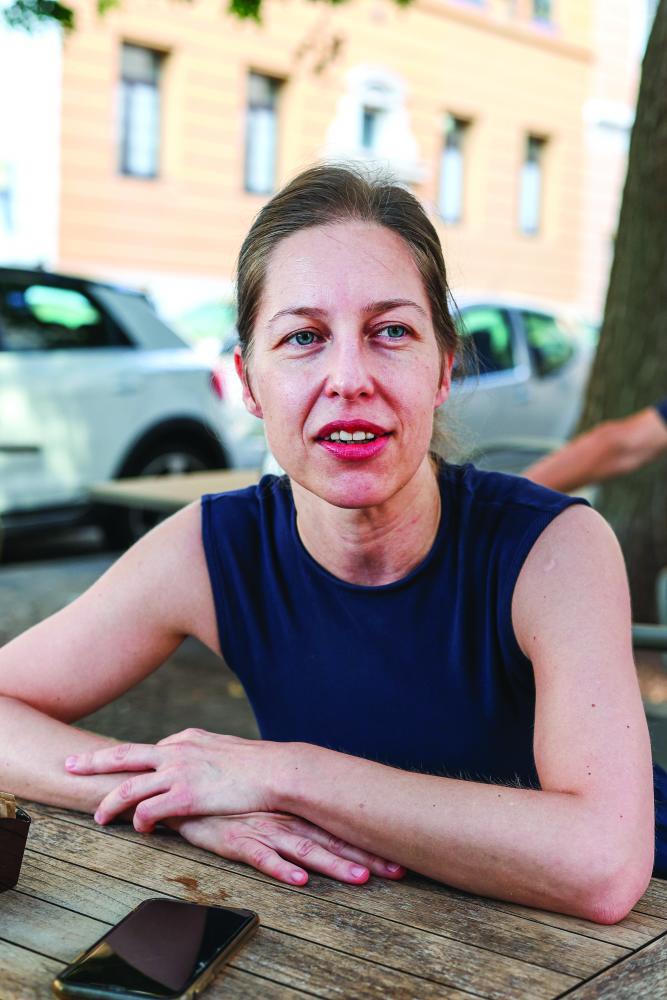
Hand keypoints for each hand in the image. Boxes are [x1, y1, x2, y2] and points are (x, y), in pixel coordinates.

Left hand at [65, 729, 284, 830]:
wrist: (276, 770)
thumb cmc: (259, 764)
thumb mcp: (227, 750)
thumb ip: (207, 754)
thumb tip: (204, 764)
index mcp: (186, 738)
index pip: (150, 750)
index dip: (132, 763)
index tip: (119, 770)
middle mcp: (176, 751)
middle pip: (123, 754)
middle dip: (93, 761)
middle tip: (70, 765)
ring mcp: (178, 772)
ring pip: (129, 787)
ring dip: (110, 803)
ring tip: (99, 818)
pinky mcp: (185, 795)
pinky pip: (150, 811)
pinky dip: (140, 821)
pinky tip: (141, 830)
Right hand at [167, 811, 406, 885]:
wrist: (186, 788)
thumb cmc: (228, 798)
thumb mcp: (264, 803)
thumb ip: (291, 810)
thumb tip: (323, 816)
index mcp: (294, 810)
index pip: (337, 826)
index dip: (368, 841)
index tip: (400, 854)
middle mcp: (284, 818)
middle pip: (330, 839)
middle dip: (365, 856)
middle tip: (397, 870)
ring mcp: (262, 829)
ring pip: (304, 849)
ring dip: (332, 864)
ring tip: (359, 878)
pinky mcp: (235, 841)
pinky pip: (261, 857)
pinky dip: (280, 869)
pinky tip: (299, 880)